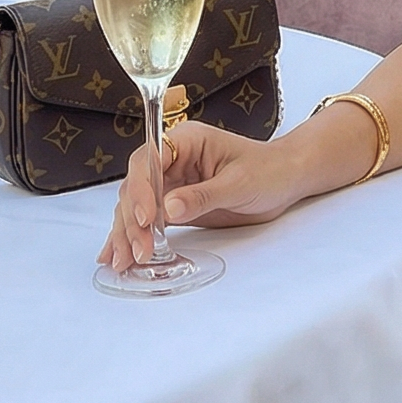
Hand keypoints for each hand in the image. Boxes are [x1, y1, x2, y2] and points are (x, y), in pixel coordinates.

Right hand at [98, 122, 299, 272]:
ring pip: (135, 206)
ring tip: (122, 262)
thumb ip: (204, 195)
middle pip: (137, 186)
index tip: (147, 218)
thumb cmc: (268, 170)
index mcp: (186, 140)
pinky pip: (147, 221)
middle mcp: (171, 159)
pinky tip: (117, 255)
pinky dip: (133, 237)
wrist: (285, 180)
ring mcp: (169, 182)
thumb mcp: (240, 183)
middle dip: (132, 220)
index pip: (150, 160)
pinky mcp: (172, 205)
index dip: (142, 189)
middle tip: (137, 250)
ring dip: (127, 233)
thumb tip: (169, 208)